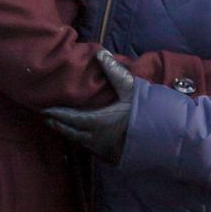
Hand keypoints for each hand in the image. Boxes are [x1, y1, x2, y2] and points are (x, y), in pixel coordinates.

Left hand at [42, 46, 140, 161]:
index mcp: (95, 122)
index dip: (55, 113)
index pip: (67, 118)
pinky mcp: (111, 158)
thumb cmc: (147, 113)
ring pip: (78, 141)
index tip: (43, 108)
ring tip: (58, 124)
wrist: (167, 140)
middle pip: (69, 131)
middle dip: (57, 123)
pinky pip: (89, 148)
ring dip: (67, 132)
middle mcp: (94, 139)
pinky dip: (81, 140)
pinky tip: (80, 135)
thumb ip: (114, 72)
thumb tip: (100, 53)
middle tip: (46, 115)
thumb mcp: (131, 89)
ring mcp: (103, 150)